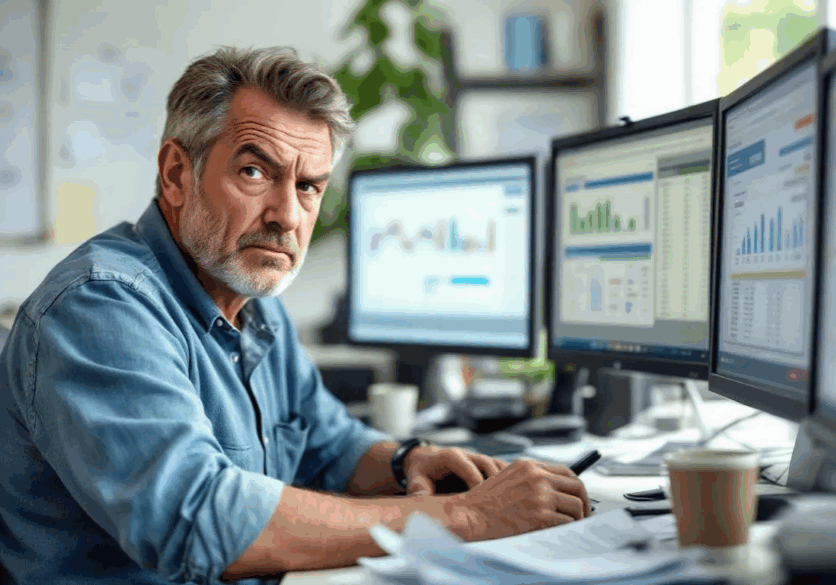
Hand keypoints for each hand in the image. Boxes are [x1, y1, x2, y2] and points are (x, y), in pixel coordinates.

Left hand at [403, 445, 506, 495]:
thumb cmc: (422, 472)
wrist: (426, 460)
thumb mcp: (416, 479)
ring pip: (498, 464)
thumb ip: (419, 488)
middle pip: (487, 464)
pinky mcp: (485, 463)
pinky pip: (501, 468)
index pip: (468, 468)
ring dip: (506, 480)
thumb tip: (421, 497)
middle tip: (501, 503)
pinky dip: (510, 479)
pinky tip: (516, 495)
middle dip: (495, 483)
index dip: (476, 484)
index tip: (482, 503)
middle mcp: (467, 454)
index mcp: (451, 456)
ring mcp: (478, 458)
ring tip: (514, 499)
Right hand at [444, 459, 590, 540]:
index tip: (578, 498)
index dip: (576, 487)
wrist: (471, 514)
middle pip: (577, 486)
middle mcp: (537, 477)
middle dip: (583, 503)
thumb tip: (558, 492)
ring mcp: (540, 495)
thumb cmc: (485, 502)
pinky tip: (557, 532)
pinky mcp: (541, 515)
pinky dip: (566, 529)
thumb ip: (531, 480)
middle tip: (582, 515)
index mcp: (530, 466)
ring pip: (576, 506)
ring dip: (576, 518)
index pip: (567, 472)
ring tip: (567, 526)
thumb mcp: (508, 478)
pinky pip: (567, 522)